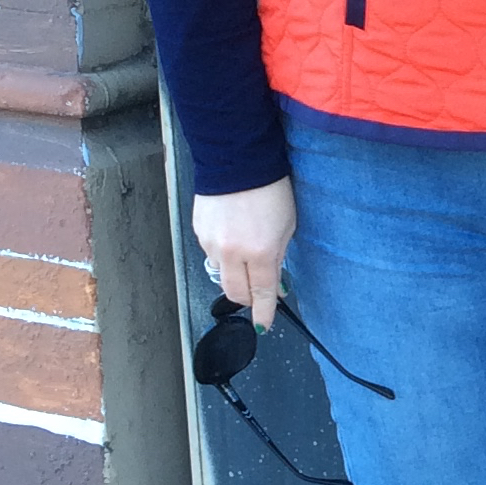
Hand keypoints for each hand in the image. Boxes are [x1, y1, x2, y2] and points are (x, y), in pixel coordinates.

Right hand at [193, 178, 296, 329]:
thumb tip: (274, 283)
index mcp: (260, 252)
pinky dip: (224, 254)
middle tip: (258, 297)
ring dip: (235, 274)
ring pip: (221, 274)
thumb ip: (278, 258)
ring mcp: (211, 243)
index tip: (264, 325)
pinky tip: (234, 237)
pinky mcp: (198, 231)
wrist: (238, 160)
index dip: (264, 313)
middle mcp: (232, 252)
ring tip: (248, 256)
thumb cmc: (270, 190)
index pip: (262, 294)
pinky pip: (212, 254)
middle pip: (235, 292)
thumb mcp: (287, 226)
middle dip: (248, 300)